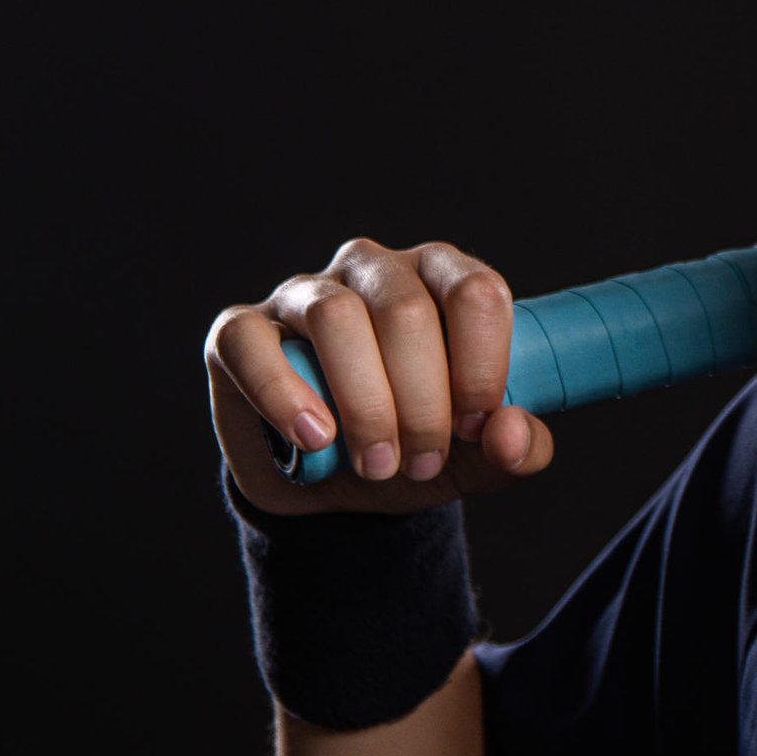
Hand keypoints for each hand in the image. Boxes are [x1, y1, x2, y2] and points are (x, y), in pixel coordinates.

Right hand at [206, 237, 556, 516]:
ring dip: (365, 403)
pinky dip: (283, 393)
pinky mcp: (240, 329)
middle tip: (422, 462)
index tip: (474, 428)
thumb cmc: (412, 447)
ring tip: (376, 463)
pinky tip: (315, 437)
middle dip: (422, 401)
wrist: (329, 486)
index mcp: (441, 279)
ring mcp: (304, 292)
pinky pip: (252, 342)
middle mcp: (375, 270)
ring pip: (337, 317)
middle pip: (407, 310)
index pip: (475, 291)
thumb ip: (516, 448)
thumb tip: (512, 435)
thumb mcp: (475, 457)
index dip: (481, 365)